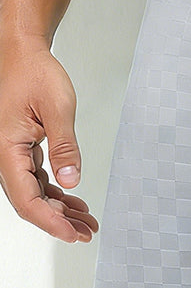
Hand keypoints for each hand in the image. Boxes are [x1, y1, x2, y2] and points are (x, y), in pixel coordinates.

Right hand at [0, 40, 98, 241]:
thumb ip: (65, 146)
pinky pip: (36, 177)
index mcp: (6, 150)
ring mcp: (12, 153)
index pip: (27, 200)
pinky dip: (55, 191)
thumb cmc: (33, 72)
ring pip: (33, 192)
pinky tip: (72, 199)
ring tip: (85, 220)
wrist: (21, 53)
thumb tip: (72, 180)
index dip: (50, 221)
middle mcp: (4, 156)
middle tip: (86, 232)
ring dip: (59, 208)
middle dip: (58, 220)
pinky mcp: (20, 148)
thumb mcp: (57, 107)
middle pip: (29, 201)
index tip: (72, 234)